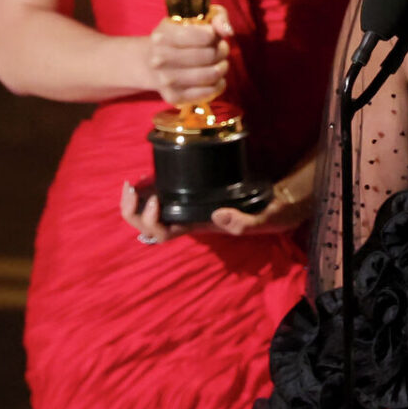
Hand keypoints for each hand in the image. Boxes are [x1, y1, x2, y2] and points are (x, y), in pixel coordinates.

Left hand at [119, 177, 312, 243]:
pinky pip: (161, 192)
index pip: (164, 233)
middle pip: (147, 226)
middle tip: (130, 188)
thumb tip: (218, 216)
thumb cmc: (268, 216)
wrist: (278, 203)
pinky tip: (144, 175)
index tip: (156, 200)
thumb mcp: (262, 220)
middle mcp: (187, 217)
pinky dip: (147, 186)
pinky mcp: (191, 188)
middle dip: (132, 211)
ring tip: (129, 184)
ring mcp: (187, 204)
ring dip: (133, 201)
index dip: (151, 221)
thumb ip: (243, 223)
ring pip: (148, 211)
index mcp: (198, 226)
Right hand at [144, 12, 232, 105]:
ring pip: (211, 74)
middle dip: (222, 51)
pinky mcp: (174, 97)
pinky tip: (216, 79)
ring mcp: (166, 80)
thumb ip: (216, 17)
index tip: (213, 36)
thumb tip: (228, 31)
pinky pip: (208, 92)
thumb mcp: (193, 18)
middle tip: (220, 50)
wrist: (149, 63)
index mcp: (164, 36)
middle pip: (210, 55)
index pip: (206, 36)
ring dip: (222, 67)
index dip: (215, 35)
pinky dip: (219, 85)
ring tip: (220, 63)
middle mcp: (161, 59)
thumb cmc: (178, 37)